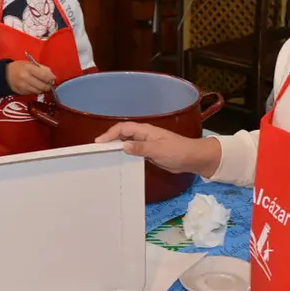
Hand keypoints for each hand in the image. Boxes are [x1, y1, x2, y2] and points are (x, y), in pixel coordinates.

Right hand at [7, 60, 54, 95]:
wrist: (4, 75)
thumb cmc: (19, 67)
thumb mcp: (29, 63)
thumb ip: (42, 68)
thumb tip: (52, 76)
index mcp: (29, 68)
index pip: (45, 75)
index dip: (51, 78)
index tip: (53, 78)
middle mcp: (26, 78)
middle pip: (43, 86)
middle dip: (48, 85)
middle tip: (48, 82)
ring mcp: (23, 87)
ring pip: (39, 91)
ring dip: (42, 89)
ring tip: (40, 84)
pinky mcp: (22, 93)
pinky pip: (33, 93)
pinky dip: (36, 90)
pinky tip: (34, 86)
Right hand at [95, 123, 220, 176]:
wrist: (192, 159)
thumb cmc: (178, 151)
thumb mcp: (159, 150)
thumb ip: (141, 148)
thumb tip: (123, 146)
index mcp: (145, 131)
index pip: (123, 128)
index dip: (110, 134)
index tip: (99, 143)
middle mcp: (144, 135)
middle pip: (122, 135)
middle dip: (109, 140)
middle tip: (97, 150)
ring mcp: (146, 144)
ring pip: (126, 143)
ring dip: (116, 148)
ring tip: (103, 156)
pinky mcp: (149, 153)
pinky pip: (133, 152)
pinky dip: (124, 155)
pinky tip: (119, 162)